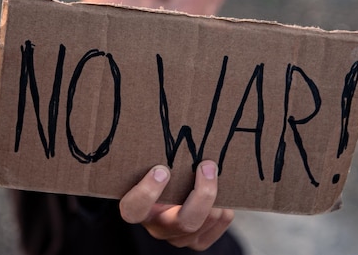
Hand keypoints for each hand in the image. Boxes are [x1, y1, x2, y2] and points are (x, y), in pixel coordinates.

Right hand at [119, 160, 234, 250]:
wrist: (166, 196)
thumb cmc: (158, 173)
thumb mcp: (148, 166)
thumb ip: (154, 155)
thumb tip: (170, 116)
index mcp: (138, 209)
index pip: (133, 209)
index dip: (147, 193)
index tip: (162, 169)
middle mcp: (157, 227)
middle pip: (183, 222)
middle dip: (202, 194)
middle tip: (206, 165)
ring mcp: (178, 237)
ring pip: (203, 224)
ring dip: (214, 197)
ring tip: (213, 171)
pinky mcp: (198, 242)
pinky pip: (216, 229)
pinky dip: (223, 211)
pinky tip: (222, 195)